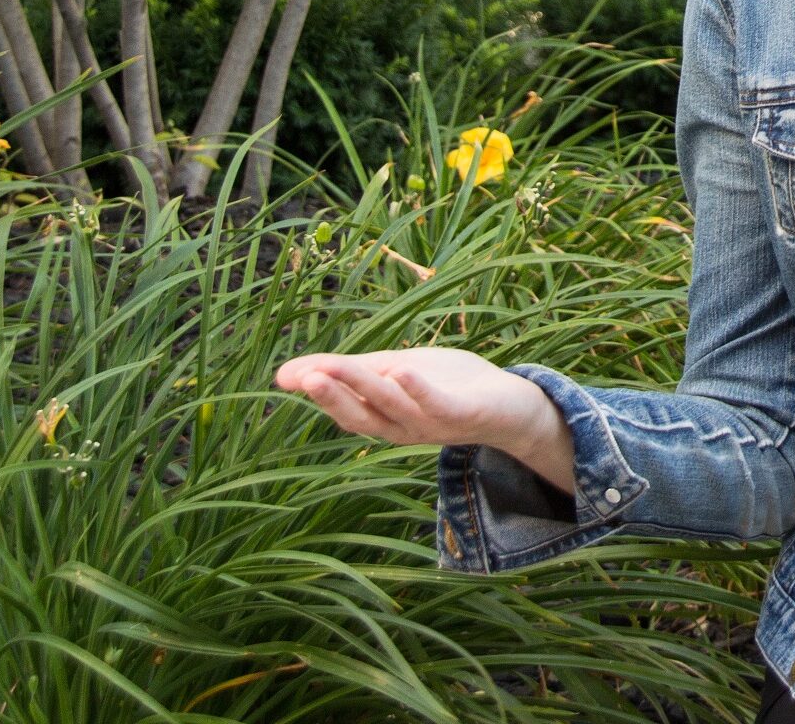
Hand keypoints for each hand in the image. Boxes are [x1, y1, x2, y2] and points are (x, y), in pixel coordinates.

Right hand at [274, 346, 577, 492]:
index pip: (345, 408)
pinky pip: (436, 405)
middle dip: (333, 395)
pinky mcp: (462, 415)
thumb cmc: (447, 386)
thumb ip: (351, 373)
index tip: (286, 376)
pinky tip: (401, 370)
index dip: (319, 393)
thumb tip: (285, 375)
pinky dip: (417, 389)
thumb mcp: (394, 372)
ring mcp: (432, 423)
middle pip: (362, 414)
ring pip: (391, 406)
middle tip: (304, 376)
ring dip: (363, 387)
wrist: (510, 404)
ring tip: (335, 365)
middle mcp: (403, 428)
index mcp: (385, 418)